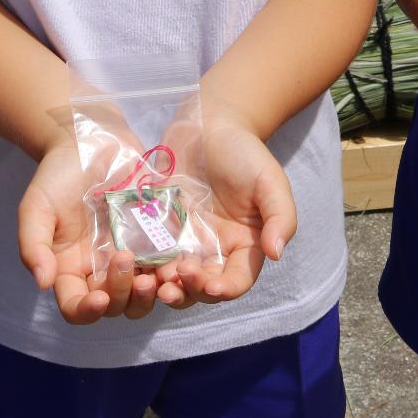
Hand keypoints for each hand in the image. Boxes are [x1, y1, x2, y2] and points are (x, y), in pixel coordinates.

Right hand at [17, 138, 169, 323]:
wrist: (90, 141)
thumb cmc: (57, 176)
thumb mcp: (36, 207)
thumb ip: (33, 245)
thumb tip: (42, 283)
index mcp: (69, 269)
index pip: (75, 307)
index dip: (86, 311)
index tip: (98, 298)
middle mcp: (101, 271)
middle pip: (115, 305)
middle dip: (122, 294)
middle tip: (125, 260)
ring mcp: (131, 257)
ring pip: (144, 295)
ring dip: (151, 294)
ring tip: (156, 274)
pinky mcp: (156, 240)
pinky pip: (168, 266)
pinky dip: (173, 273)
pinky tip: (178, 264)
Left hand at [159, 106, 298, 306]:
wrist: (209, 125)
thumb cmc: (245, 152)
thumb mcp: (270, 181)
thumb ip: (281, 217)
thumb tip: (277, 253)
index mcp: (245, 245)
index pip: (237, 280)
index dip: (225, 289)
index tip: (211, 286)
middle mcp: (214, 250)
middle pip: (203, 287)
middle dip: (190, 292)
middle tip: (174, 282)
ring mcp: (185, 241)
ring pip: (174, 278)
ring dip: (165, 286)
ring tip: (155, 280)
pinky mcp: (160, 228)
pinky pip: (151, 254)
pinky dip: (144, 264)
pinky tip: (136, 262)